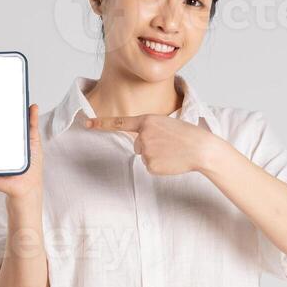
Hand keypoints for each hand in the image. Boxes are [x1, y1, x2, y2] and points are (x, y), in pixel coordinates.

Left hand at [84, 113, 222, 175]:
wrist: (200, 148)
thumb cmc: (186, 135)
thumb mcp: (166, 124)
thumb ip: (149, 130)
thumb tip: (139, 144)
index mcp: (147, 120)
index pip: (119, 122)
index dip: (101, 123)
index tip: (86, 123)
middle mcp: (143, 135)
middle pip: (136, 144)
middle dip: (149, 145)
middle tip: (168, 143)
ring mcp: (146, 150)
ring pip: (143, 155)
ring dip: (156, 155)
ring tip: (172, 151)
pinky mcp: (150, 165)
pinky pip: (150, 166)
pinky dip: (160, 165)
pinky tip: (171, 160)